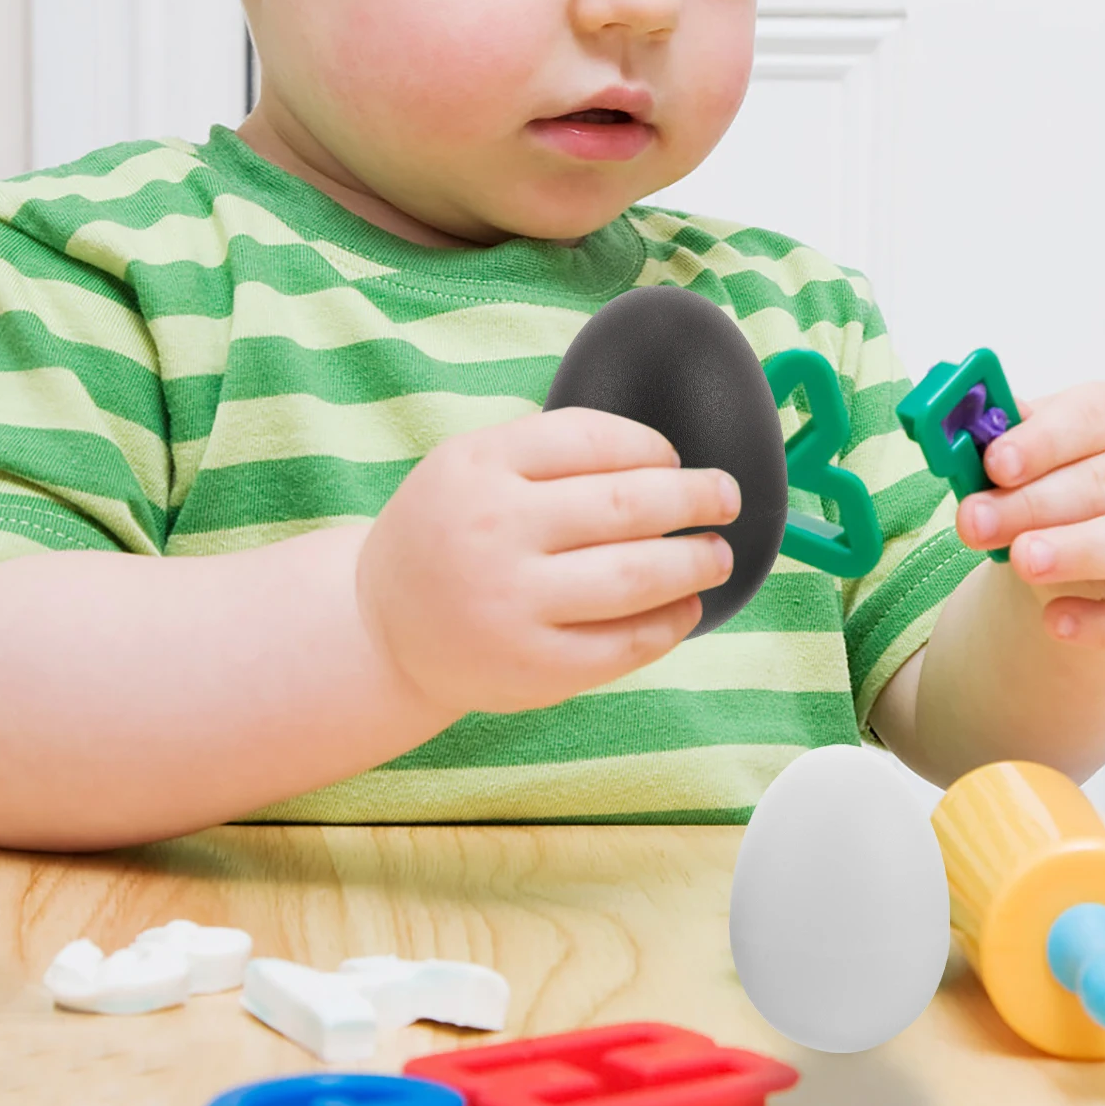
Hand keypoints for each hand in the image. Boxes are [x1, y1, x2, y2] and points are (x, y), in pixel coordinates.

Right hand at [354, 407, 739, 714]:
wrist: (380, 628)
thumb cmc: (445, 534)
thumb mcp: (467, 465)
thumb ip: (545, 450)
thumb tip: (659, 455)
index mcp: (478, 465)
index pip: (591, 439)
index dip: (650, 446)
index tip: (673, 459)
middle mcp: (494, 531)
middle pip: (626, 504)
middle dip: (693, 497)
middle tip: (724, 497)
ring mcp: (513, 603)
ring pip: (637, 576)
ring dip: (694, 562)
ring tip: (717, 554)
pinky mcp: (533, 667)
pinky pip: (624, 643)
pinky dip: (670, 623)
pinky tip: (684, 607)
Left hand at [954, 383, 1104, 648]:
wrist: (1089, 540)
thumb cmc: (1051, 481)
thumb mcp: (1024, 452)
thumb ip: (994, 441)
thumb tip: (952, 430)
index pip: (1086, 418)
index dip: (1039, 442)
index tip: (993, 464)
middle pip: (1102, 484)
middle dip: (1032, 506)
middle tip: (975, 524)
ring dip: (1077, 551)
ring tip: (1022, 563)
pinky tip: (1055, 622)